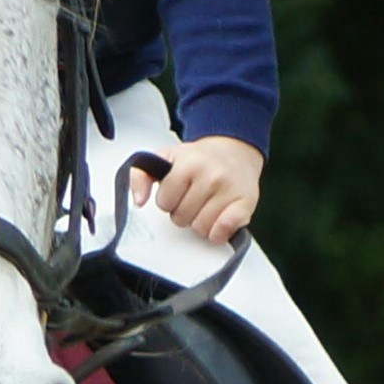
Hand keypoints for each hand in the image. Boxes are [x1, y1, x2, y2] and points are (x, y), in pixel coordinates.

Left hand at [130, 135, 263, 245]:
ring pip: (201, 228)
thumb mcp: (166, 158)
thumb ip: (141, 175)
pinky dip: (218, 232)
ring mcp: (229, 189)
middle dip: (184, 212)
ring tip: (207, 205)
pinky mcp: (245, 203)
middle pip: (182, 218)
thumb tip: (138, 200)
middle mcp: (212, 174)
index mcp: (189, 162)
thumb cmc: (199, 159)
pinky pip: (222, 232)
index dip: (169, 200)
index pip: (164, 203)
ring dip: (201, 223)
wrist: (235, 151)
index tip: (177, 191)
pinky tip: (219, 219)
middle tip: (194, 198)